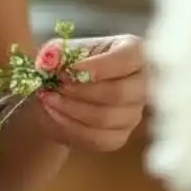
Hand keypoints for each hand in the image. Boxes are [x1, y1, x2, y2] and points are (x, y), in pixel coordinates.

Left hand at [38, 35, 146, 151]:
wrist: (57, 96)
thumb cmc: (65, 66)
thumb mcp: (57, 52)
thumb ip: (54, 53)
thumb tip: (49, 61)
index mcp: (132, 52)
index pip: (129, 57)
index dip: (98, 67)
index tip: (67, 72)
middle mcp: (141, 83)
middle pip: (119, 93)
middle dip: (80, 91)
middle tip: (54, 86)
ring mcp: (134, 113)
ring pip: (106, 118)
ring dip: (71, 109)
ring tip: (48, 98)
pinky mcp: (119, 137)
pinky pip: (98, 138)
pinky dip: (71, 127)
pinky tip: (54, 114)